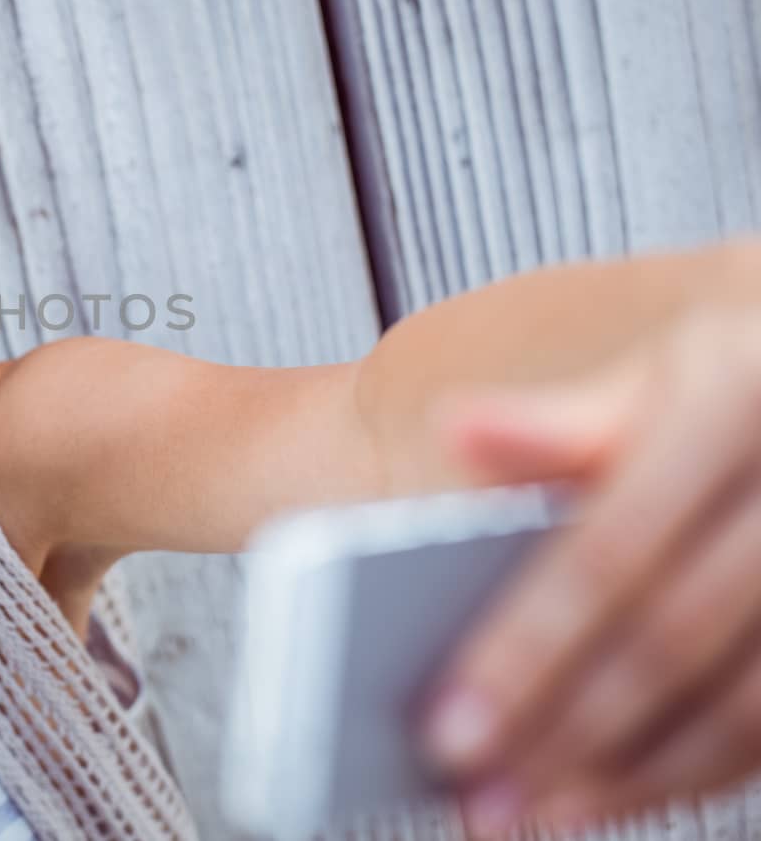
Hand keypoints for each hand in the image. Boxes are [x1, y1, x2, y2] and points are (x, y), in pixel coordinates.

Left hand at [418, 305, 760, 836]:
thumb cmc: (729, 397)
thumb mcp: (657, 380)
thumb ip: (559, 423)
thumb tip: (457, 429)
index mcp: (738, 404)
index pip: (615, 548)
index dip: (528, 645)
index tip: (445, 727)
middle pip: (672, 641)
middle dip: (564, 730)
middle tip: (477, 799)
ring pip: (742, 711)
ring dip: (628, 778)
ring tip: (530, 814)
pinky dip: (689, 775)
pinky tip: (611, 795)